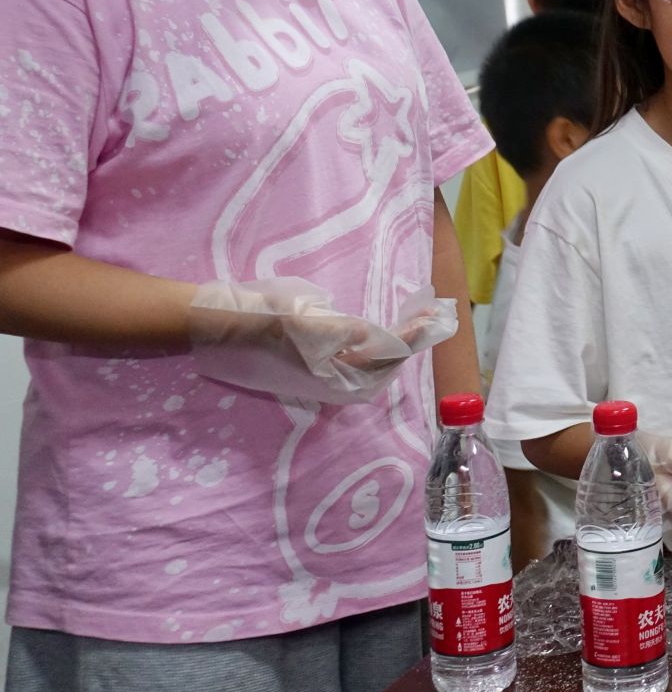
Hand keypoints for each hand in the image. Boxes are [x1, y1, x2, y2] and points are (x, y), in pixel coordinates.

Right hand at [189, 279, 453, 403]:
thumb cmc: (255, 319)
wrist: (217, 323)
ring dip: (398, 343)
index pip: (383, 356)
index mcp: (328, 371)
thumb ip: (334, 332)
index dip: (410, 337)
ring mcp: (323, 371)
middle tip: (434, 314)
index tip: (431, 317)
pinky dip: (379, 343)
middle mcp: (330, 378)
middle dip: (411, 340)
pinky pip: (357, 359)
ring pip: (373, 363)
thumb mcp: (294, 320)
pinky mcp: (315, 364)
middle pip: (384, 363)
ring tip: (420, 319)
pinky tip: (385, 331)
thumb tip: (369, 334)